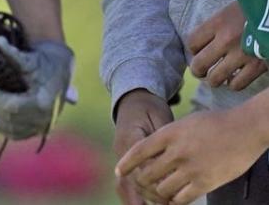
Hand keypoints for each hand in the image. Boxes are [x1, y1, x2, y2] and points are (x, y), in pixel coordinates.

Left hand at [0, 38, 72, 139]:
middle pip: (7, 119)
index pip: (10, 107)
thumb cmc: (45, 61)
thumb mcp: (30, 57)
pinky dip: (1, 123)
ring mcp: (41, 127)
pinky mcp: (37, 131)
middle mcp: (44, 119)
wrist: (62, 69)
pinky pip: (14, 134)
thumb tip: (0, 41)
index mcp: (43, 103)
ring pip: (8, 129)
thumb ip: (14, 53)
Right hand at [113, 90, 173, 204]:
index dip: (157, 180)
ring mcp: (120, 157)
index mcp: (130, 137)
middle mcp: (121, 149)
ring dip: (140, 199)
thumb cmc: (151, 108)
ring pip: (125, 185)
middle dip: (150, 194)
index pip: (142, 166)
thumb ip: (164, 139)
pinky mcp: (123, 162)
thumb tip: (173, 162)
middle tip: (168, 204)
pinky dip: (134, 197)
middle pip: (132, 180)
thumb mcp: (160, 118)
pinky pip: (125, 183)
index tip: (174, 190)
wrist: (134, 100)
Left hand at [115, 106, 264, 204]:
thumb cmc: (215, 123)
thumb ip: (167, 137)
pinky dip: (175, 200)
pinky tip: (175, 198)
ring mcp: (191, 168)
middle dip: (142, 182)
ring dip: (159, 193)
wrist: (244, 129)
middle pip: (147, 174)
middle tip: (143, 185)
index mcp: (169, 134)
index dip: (127, 163)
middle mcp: (177, 152)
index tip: (119, 171)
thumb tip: (150, 151)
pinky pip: (182, 198)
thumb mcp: (185, 123)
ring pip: (163, 189)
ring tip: (159, 192)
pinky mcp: (206, 182)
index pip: (139, 151)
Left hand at [187, 1, 266, 90]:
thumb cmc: (252, 10)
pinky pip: (238, 84)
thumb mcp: (229, 11)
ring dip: (213, 80)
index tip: (197, 51)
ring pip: (216, 78)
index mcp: (218, 23)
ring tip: (215, 78)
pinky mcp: (257, 67)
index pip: (192, 43)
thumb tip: (204, 43)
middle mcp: (226, 40)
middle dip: (197, 70)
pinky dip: (233, 84)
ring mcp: (242, 55)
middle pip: (199, 64)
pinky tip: (233, 80)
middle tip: (200, 71)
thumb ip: (216, 26)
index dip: (193, 49)